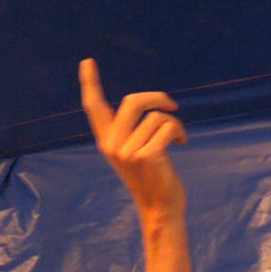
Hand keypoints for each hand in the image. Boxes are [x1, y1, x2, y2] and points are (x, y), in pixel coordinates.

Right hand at [79, 58, 188, 219]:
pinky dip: (180, 132)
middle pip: (133, 101)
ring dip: (174, 123)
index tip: (88, 62)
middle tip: (172, 105)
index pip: (94, 108)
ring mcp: (127, 151)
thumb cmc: (152, 179)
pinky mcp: (146, 156)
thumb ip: (130, 131)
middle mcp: (111, 145)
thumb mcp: (134, 153)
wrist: (159, 209)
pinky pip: (168, 127)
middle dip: (157, 98)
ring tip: (178, 139)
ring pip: (156, 116)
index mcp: (106, 142)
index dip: (90, 83)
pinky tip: (182, 144)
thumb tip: (141, 105)